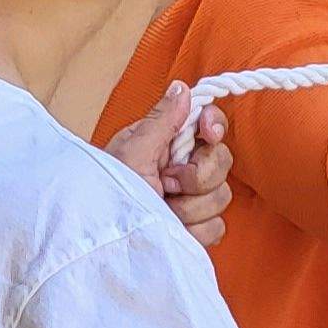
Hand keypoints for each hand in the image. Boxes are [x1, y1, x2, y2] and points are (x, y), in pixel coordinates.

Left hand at [102, 85, 234, 250]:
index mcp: (165, 144)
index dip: (213, 125)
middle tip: (165, 183)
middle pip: (222, 161)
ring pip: (222, 196)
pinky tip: (172, 228)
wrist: (105, 240)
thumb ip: (161, 122)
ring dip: (189, 206)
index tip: (207, 133)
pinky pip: (216, 227)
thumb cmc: (106, 192)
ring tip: (162, 208)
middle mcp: (181, 169)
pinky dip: (194, 230)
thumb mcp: (131, 153)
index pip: (207, 125)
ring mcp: (190, 201)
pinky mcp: (195, 229)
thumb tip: (181, 87)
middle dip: (196, 176)